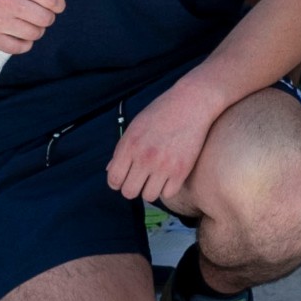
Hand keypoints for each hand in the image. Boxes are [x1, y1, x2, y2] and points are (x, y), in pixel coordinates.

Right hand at [0, 0, 65, 54]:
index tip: (54, 6)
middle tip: (37, 14)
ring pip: (34, 35)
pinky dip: (22, 43)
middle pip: (46, 20)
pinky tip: (16, 33)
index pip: (53, 0)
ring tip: (24, 23)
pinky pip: (19, 47)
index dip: (58, 4)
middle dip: (45, 18)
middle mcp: (7, 0)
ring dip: (33, 30)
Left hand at [108, 75, 222, 205]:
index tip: (123, 178)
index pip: (114, 179)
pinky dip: (167, 188)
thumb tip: (110, 170)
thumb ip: (122, 150)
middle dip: (132, 187)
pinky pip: (168, 194)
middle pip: (129, 192)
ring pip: (149, 196)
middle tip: (139, 179)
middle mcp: (144, 157)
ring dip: (150, 189)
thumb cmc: (160, 113)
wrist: (190, 104)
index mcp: (129, 145)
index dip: (116, 182)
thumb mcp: (135, 126)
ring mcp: (163, 166)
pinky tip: (168, 176)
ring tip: (154, 177)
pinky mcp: (182, 171)